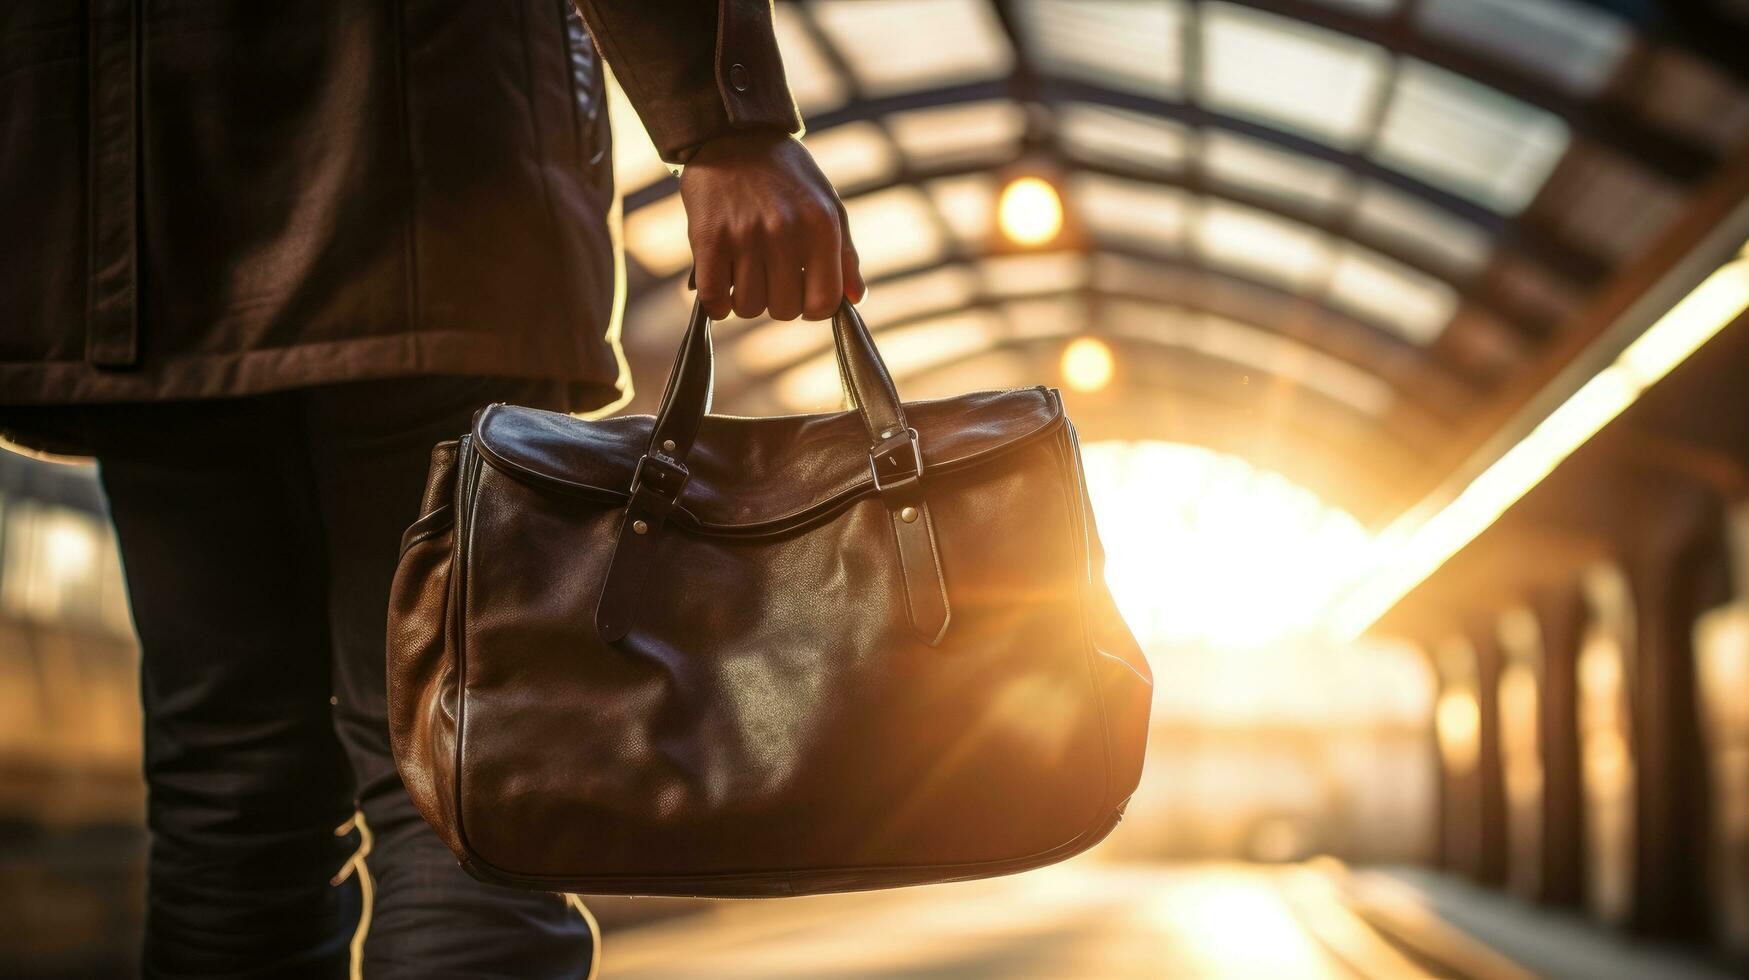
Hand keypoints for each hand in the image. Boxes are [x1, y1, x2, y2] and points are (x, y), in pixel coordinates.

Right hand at [680, 129, 865, 321]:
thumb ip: (845, 255)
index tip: (801, 296)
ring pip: (748, 308)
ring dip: (745, 300)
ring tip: (745, 272)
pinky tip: (722, 283)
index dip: (812, 308)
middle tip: (770, 277)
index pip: (824, 303)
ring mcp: (746, 234)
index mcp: (821, 226)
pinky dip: (717, 303)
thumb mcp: (828, 205)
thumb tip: (854, 299)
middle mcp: (786, 231)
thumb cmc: (787, 177)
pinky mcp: (710, 237)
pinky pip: (715, 298)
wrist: (736, 135)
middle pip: (784, 310)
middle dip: (777, 302)